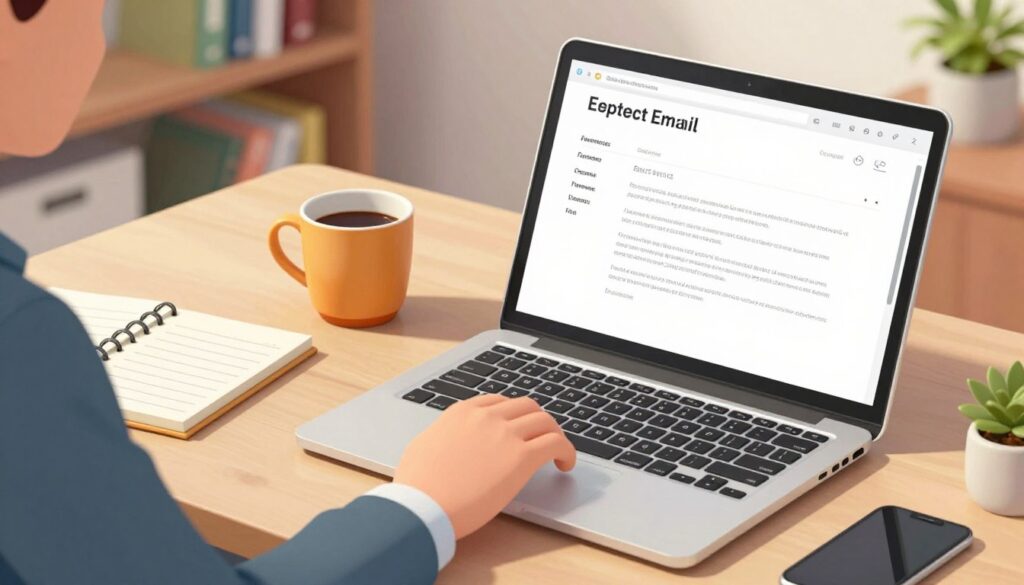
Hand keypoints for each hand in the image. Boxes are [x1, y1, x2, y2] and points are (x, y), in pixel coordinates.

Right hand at [394, 394, 575, 538]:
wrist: (422, 506)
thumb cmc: (416, 486)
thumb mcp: (424, 446)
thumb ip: (444, 437)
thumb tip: (449, 443)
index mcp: (462, 412)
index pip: (499, 402)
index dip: (514, 414)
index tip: (518, 427)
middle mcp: (486, 417)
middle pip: (527, 406)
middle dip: (537, 421)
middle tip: (541, 439)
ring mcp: (505, 434)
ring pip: (545, 421)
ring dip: (554, 434)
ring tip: (557, 453)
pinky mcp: (521, 458)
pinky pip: (556, 444)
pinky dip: (566, 451)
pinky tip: (565, 464)